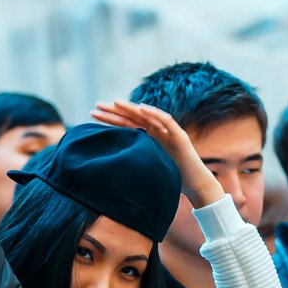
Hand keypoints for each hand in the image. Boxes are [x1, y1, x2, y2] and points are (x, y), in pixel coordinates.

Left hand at [90, 99, 223, 208]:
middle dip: (115, 111)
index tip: (92, 115)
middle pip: (133, 118)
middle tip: (96, 105)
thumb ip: (134, 165)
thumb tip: (111, 170)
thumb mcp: (147, 170)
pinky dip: (155, 114)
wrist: (195, 185)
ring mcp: (168, 132)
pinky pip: (166, 122)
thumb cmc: (172, 180)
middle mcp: (157, 131)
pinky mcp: (179, 136)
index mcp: (148, 138)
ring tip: (115, 102)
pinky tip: (142, 108)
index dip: (110, 119)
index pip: (126, 125)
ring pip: (147, 116)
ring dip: (131, 108)